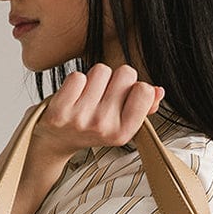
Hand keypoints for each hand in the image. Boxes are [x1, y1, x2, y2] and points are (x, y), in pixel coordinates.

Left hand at [29, 64, 164, 158]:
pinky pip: (77, 76)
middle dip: (115, 79)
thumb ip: (143, 107)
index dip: (133, 87)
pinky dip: (74, 82)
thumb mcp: (119, 123)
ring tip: (86, 96)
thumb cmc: (89, 128)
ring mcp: (81, 119)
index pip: (144, 89)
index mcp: (124, 132)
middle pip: (125, 73)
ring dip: (94, 79)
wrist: (53, 143)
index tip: (122, 98)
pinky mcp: (60, 111)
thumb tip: (159, 91)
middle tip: (102, 96)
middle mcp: (104, 127)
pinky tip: (71, 97)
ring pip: (101, 70)